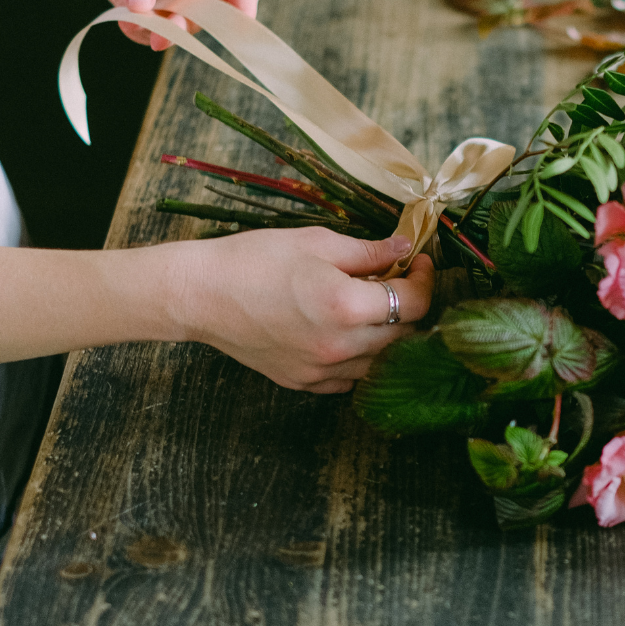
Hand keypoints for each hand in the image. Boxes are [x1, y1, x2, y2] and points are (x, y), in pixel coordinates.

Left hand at [69, 0, 257, 49]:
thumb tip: (143, 8)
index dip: (242, 13)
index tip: (232, 34)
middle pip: (209, 19)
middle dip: (188, 29)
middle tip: (163, 34)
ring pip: (179, 29)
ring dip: (160, 33)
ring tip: (134, 22)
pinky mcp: (148, 8)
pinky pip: (151, 32)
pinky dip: (138, 33)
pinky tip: (122, 18)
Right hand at [175, 229, 434, 392]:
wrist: (201, 295)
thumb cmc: (255, 260)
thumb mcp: (317, 243)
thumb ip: (369, 251)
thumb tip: (406, 248)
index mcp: (346, 306)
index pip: (414, 303)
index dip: (424, 280)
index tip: (418, 263)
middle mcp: (340, 347)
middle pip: (404, 335)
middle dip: (409, 306)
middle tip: (396, 280)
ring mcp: (322, 370)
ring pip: (381, 362)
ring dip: (387, 335)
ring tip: (369, 307)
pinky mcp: (304, 382)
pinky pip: (350, 377)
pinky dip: (359, 357)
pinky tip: (345, 332)